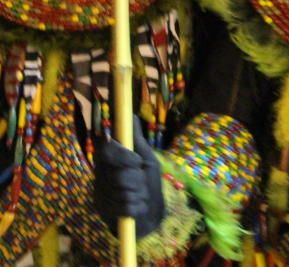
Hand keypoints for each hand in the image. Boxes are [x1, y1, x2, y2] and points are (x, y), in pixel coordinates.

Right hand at [94, 116, 165, 238]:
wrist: (149, 214)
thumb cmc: (148, 182)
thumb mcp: (146, 159)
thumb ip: (137, 141)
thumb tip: (132, 115)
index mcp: (108, 159)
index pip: (105, 150)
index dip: (122, 156)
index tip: (138, 162)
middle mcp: (99, 174)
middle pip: (117, 174)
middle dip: (137, 180)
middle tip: (142, 183)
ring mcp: (98, 192)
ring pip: (122, 192)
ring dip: (139, 195)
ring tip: (140, 196)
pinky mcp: (101, 210)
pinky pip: (123, 208)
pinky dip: (137, 208)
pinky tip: (136, 208)